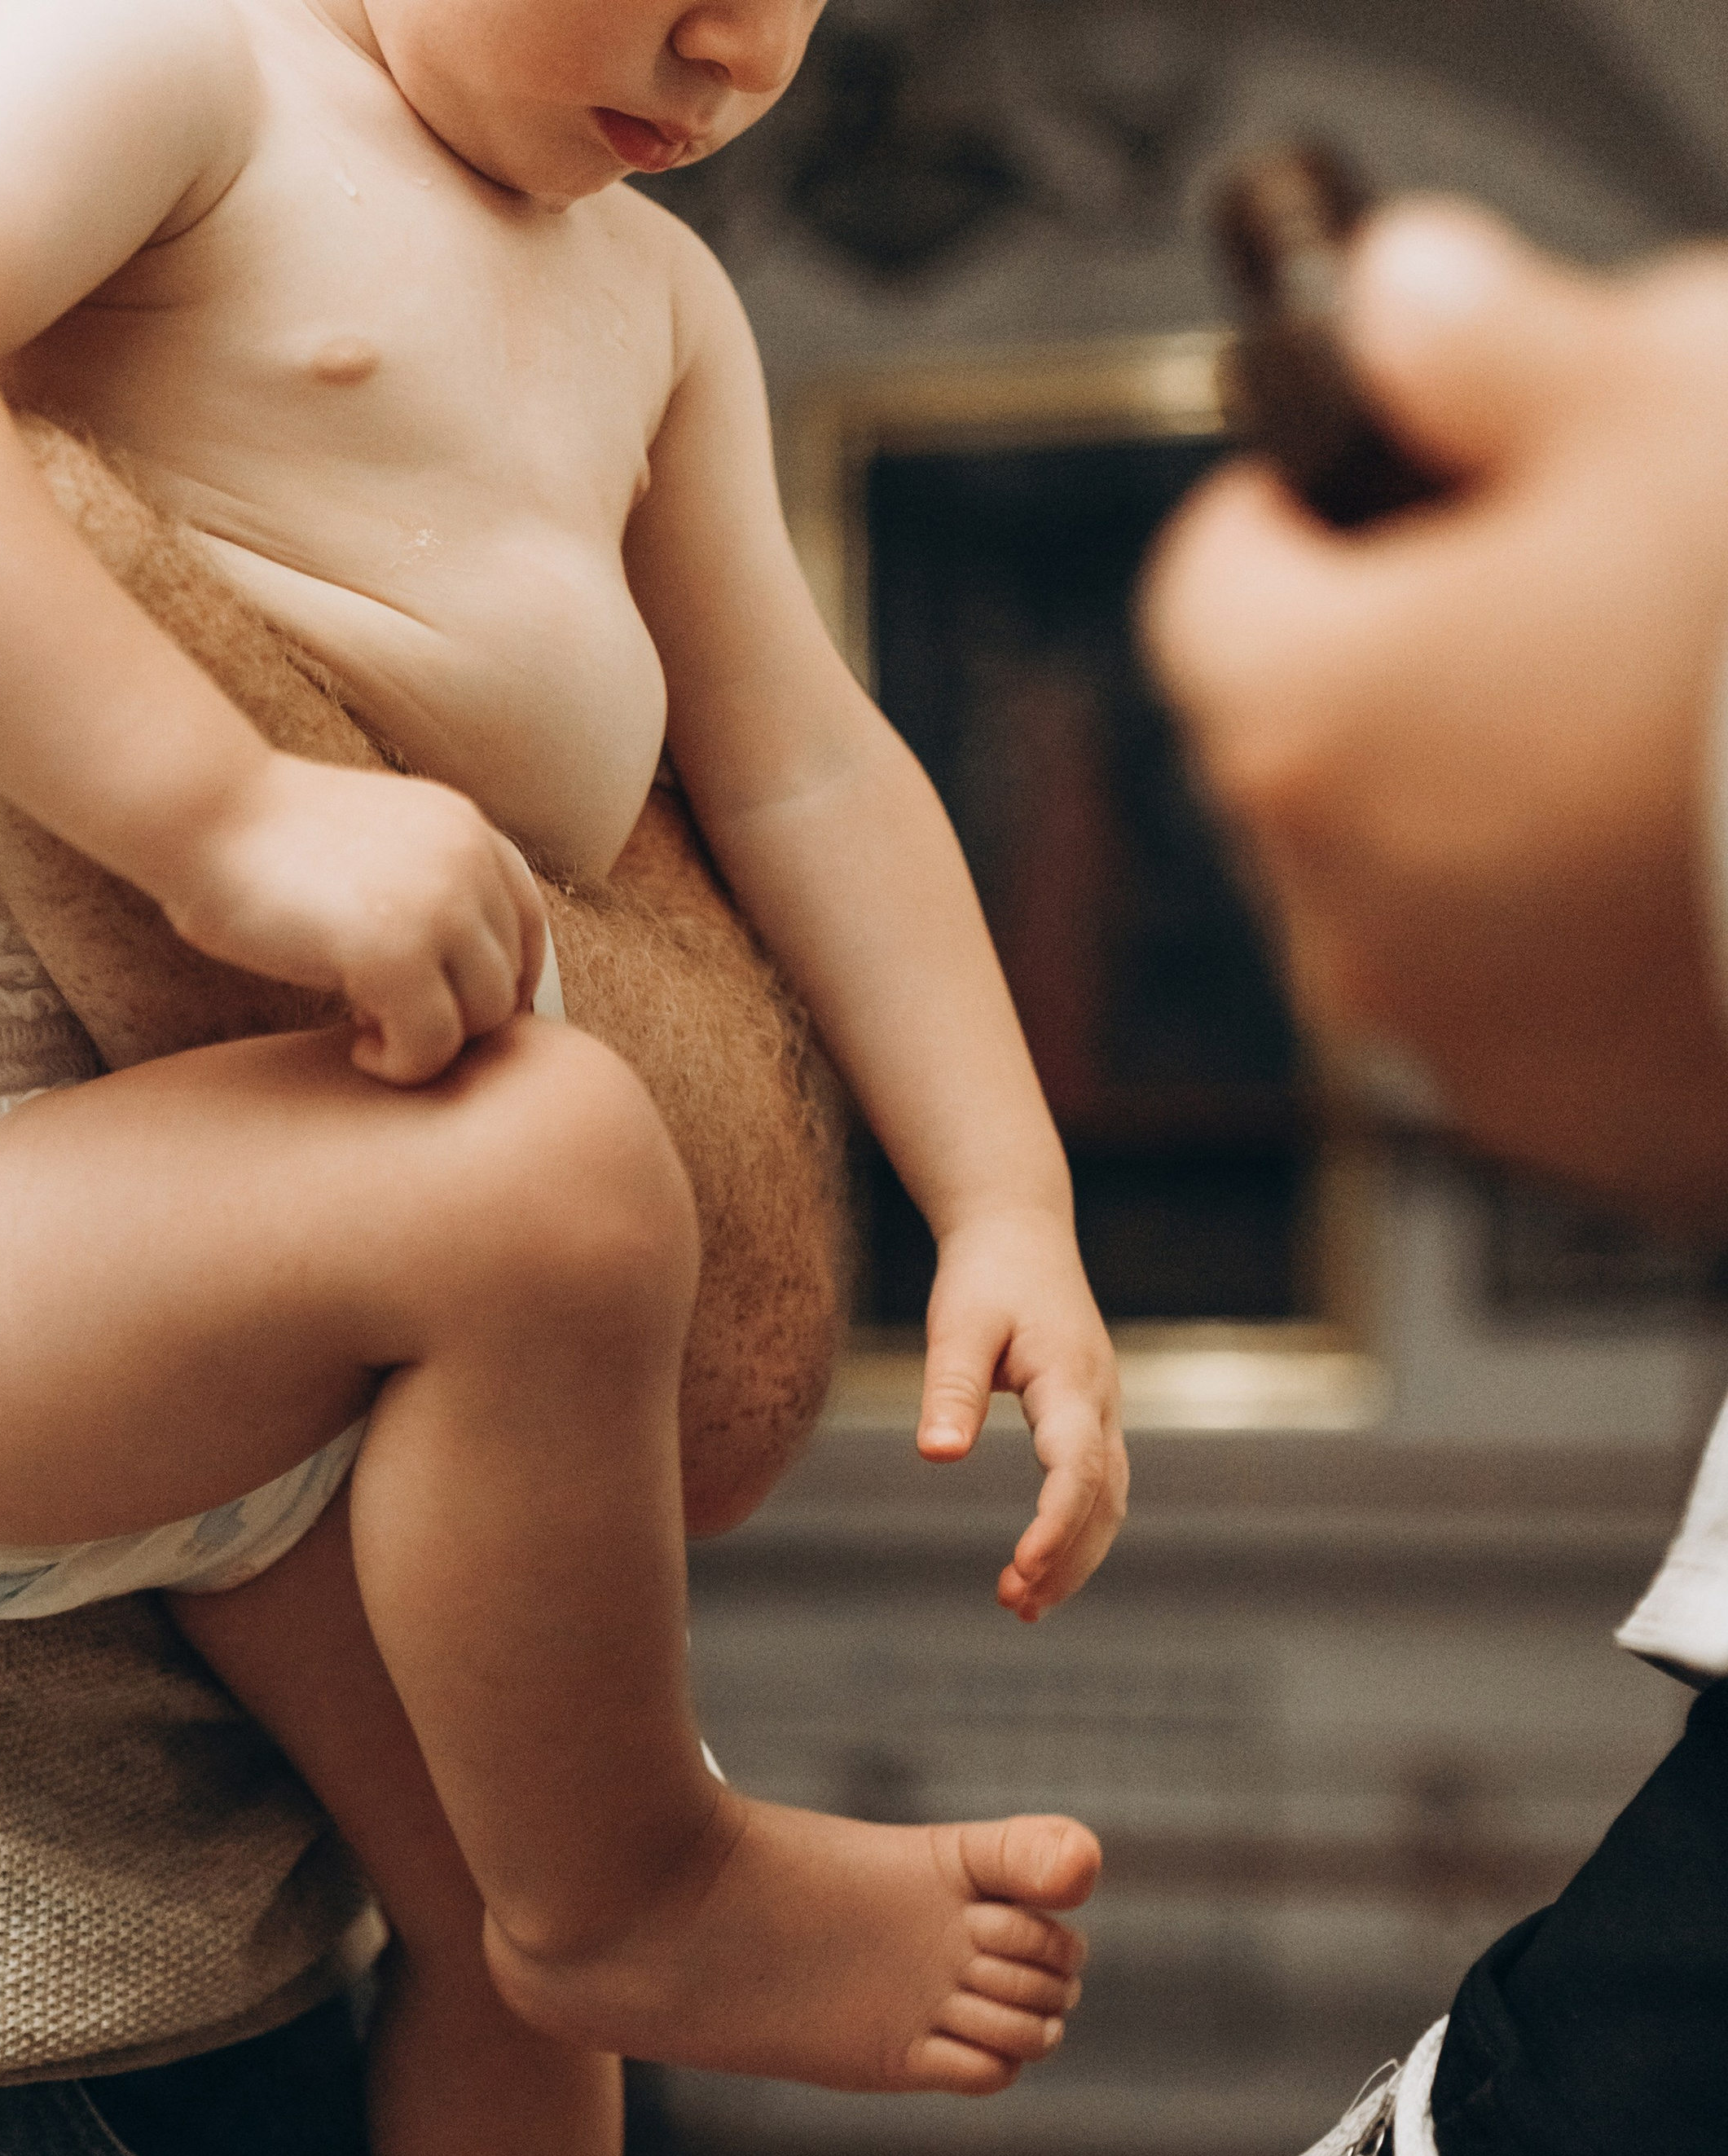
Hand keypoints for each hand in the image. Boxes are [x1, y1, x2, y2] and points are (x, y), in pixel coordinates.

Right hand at [159, 755, 550, 1083]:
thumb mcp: (374, 845)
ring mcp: (439, 902)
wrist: (199, 810)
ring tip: (371, 1032)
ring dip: (431, 1044)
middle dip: (457, 1018)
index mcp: (464, 828)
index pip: (528, 923)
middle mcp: (467, 858)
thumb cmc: (261, 839)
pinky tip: (359, 1050)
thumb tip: (469, 977)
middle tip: (391, 1021)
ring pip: (484, 1018)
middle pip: (509, 978)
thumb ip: (427, 888)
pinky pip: (433, 1045)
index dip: (503, 983)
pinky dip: (402, 1065)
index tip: (458, 1015)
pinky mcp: (397, 950)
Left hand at [918, 1213, 1127, 1619]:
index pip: (1078, 1469)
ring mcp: (1102, 1412)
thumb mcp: (959, 1324)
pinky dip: (1075, 1534)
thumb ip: (951, 1388)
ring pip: (1109, 1502)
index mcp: (1072, 1381)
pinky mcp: (1088, 1419)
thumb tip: (938, 1457)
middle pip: (1104, 1500)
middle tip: (1013, 1606)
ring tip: (1021, 1606)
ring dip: (1074, 1558)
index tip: (1020, 1570)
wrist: (1020, 1234)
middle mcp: (1100, 1403)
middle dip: (1066, 1559)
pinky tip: (1036, 1566)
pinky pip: (1097, 1489)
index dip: (1056, 1525)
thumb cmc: (985, 1276)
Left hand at [1143, 204, 1727, 1229]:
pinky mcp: (1548, 1120)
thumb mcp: (1658, 403)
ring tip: (1654, 746)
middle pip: (1312, 742)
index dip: (1305, 512)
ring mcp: (1436, 1033)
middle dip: (1412, 665)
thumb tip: (1393, 299)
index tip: (1394, 485)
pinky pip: (1521, 1002)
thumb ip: (1485, 338)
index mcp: (1308, 713)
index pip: (1211, 583)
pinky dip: (1571, 938)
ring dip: (1489, 808)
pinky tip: (1691, 870)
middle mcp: (1332, 898)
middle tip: (1571, 604)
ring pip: (1411, 878)